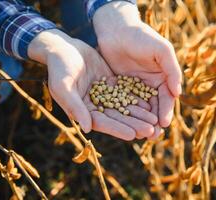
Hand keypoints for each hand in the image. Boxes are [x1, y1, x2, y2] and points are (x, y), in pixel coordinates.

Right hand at [28, 29, 156, 139]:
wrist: (64, 48)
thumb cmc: (59, 67)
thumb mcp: (64, 86)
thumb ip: (75, 106)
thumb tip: (87, 129)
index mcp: (83, 110)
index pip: (103, 123)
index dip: (118, 129)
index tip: (133, 135)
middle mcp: (95, 106)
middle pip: (117, 117)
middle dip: (134, 124)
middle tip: (150, 131)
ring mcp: (105, 95)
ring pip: (125, 106)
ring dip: (139, 114)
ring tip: (155, 120)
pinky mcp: (112, 84)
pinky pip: (126, 92)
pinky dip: (138, 98)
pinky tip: (151, 103)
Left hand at [93, 2, 181, 137]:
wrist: (116, 29)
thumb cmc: (141, 37)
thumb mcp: (161, 50)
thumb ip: (172, 70)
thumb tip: (179, 93)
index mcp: (163, 77)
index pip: (167, 98)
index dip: (166, 111)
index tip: (164, 123)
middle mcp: (151, 85)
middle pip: (154, 107)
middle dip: (155, 122)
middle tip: (153, 136)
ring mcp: (135, 87)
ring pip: (140, 109)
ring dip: (141, 122)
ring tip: (141, 136)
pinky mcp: (120, 88)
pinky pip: (123, 103)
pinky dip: (126, 115)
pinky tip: (125, 125)